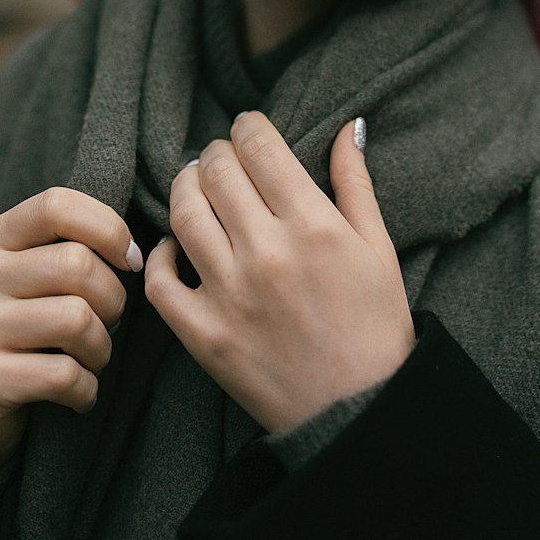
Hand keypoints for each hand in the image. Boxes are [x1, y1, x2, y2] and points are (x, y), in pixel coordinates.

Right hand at [0, 187, 141, 493]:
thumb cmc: (19, 333)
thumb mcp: (29, 277)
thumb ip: (68, 247)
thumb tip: (137, 252)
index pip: (57, 206)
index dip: (109, 229)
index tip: (130, 262)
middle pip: (76, 265)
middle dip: (113, 300)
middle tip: (108, 323)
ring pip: (76, 319)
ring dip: (101, 348)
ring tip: (91, 359)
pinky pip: (63, 375)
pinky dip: (86, 389)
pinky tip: (78, 393)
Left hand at [144, 112, 415, 434]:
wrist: (359, 413)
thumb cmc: (376, 326)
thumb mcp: (379, 248)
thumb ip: (355, 182)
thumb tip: (345, 126)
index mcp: (314, 226)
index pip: (261, 148)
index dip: (248, 126)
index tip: (248, 128)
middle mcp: (267, 253)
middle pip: (218, 172)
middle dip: (218, 152)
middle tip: (224, 158)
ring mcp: (230, 295)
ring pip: (183, 213)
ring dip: (186, 187)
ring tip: (197, 186)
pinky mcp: (204, 335)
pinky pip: (160, 281)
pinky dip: (160, 254)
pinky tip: (178, 246)